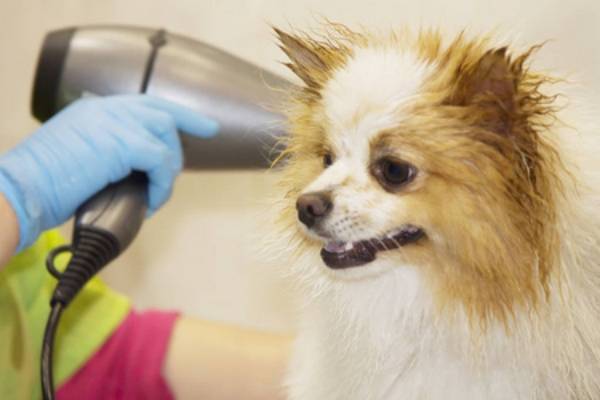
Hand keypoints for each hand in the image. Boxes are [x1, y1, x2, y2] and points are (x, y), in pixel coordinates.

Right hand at [0, 95, 217, 251]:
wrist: (18, 192)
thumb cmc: (42, 187)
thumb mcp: (79, 159)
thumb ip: (108, 155)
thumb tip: (137, 177)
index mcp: (94, 110)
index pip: (146, 105)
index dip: (180, 115)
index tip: (205, 126)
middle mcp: (105, 109)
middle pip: (162, 114)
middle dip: (182, 140)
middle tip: (177, 172)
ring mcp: (112, 123)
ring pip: (164, 137)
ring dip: (167, 169)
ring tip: (155, 194)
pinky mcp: (119, 144)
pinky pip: (159, 161)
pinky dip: (162, 184)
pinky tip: (151, 201)